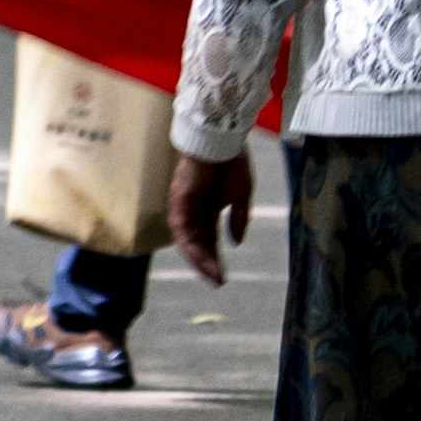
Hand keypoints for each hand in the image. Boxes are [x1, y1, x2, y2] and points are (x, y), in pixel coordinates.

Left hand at [171, 151, 255, 286]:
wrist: (221, 139)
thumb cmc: (231, 161)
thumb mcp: (241, 194)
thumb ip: (239, 218)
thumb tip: (237, 242)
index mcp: (208, 209)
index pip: (209, 239)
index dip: (215, 257)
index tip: (223, 276)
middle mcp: (194, 211)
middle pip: (197, 243)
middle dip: (207, 263)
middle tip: (218, 281)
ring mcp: (184, 207)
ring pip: (188, 240)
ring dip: (199, 259)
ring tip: (212, 274)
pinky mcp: (178, 201)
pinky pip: (181, 229)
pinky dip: (190, 244)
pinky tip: (201, 257)